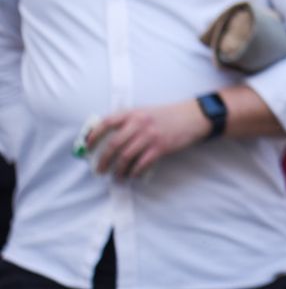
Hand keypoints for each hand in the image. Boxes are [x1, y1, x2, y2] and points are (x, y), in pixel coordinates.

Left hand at [87, 99, 210, 178]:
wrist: (194, 116)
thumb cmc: (169, 115)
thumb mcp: (147, 112)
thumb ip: (130, 121)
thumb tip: (110, 139)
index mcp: (134, 113)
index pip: (106, 122)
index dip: (94, 135)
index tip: (88, 146)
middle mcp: (140, 123)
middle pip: (113, 145)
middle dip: (103, 160)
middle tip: (99, 170)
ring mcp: (150, 136)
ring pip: (126, 157)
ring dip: (118, 170)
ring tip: (116, 177)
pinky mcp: (161, 147)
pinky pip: (142, 163)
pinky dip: (134, 172)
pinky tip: (133, 175)